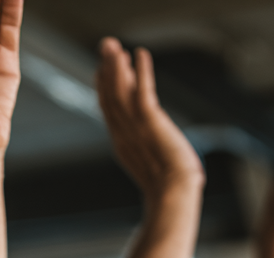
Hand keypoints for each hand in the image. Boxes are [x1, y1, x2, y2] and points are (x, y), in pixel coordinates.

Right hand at [96, 38, 203, 204]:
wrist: (172, 196)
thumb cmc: (168, 191)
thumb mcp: (155, 171)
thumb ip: (150, 162)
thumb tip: (159, 164)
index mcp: (122, 145)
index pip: (110, 111)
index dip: (105, 88)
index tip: (101, 70)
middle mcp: (124, 134)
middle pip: (110, 96)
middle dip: (107, 70)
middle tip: (104, 46)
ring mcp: (135, 128)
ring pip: (120, 91)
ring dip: (115, 66)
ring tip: (112, 45)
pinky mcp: (150, 122)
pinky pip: (142, 91)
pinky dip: (142, 71)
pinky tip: (140, 54)